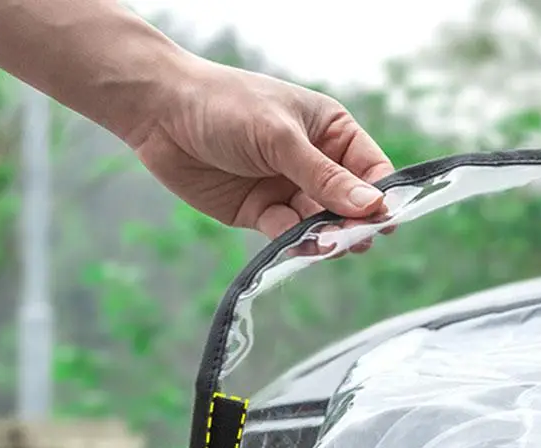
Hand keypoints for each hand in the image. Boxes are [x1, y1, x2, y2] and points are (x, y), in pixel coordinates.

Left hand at [129, 54, 393, 239]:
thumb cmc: (224, 106)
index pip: (371, 169)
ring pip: (322, 225)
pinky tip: (301, 248)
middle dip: (354, 224)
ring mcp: (290, 190)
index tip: (382, 221)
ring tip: (329, 247)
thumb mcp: (279, 137)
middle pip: (350, 204)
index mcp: (330, 132)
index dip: (380, 196)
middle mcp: (315, 163)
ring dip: (327, 239)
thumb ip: (324, 177)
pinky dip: (296, 244)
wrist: (158, 113)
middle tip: (355, 241)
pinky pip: (290, 235)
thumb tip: (371, 207)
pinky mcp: (264, 213)